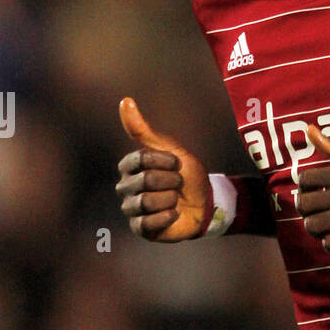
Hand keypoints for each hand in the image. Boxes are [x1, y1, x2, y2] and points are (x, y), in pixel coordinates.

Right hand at [115, 98, 210, 240]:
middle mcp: (125, 187)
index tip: (177, 163)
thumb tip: (124, 101)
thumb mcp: (170, 148)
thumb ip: (144, 130)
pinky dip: (168, 216)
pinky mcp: (140, 228)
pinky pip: (149, 222)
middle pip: (145, 181)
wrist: (205, 203)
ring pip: (147, 202)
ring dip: (170, 199)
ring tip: (176, 199)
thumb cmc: (186, 174)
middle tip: (179, 184)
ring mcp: (131, 209)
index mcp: (129, 166)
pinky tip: (175, 213)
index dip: (165, 161)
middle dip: (171, 181)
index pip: (141, 159)